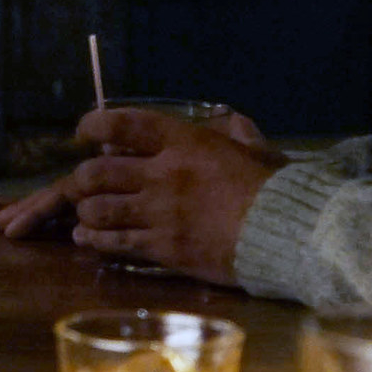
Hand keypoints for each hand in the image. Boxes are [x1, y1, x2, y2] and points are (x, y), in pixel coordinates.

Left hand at [0, 110, 275, 239]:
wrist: (288, 233)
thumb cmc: (273, 188)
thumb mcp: (253, 150)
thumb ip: (235, 134)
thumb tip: (233, 123)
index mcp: (184, 141)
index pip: (123, 123)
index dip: (94, 124)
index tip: (84, 132)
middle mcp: (163, 173)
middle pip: (98, 171)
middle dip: (83, 177)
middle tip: (84, 182)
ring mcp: (160, 212)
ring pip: (99, 208)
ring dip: (86, 210)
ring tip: (86, 213)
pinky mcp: (163, 248)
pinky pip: (115, 241)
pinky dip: (94, 238)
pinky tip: (86, 237)